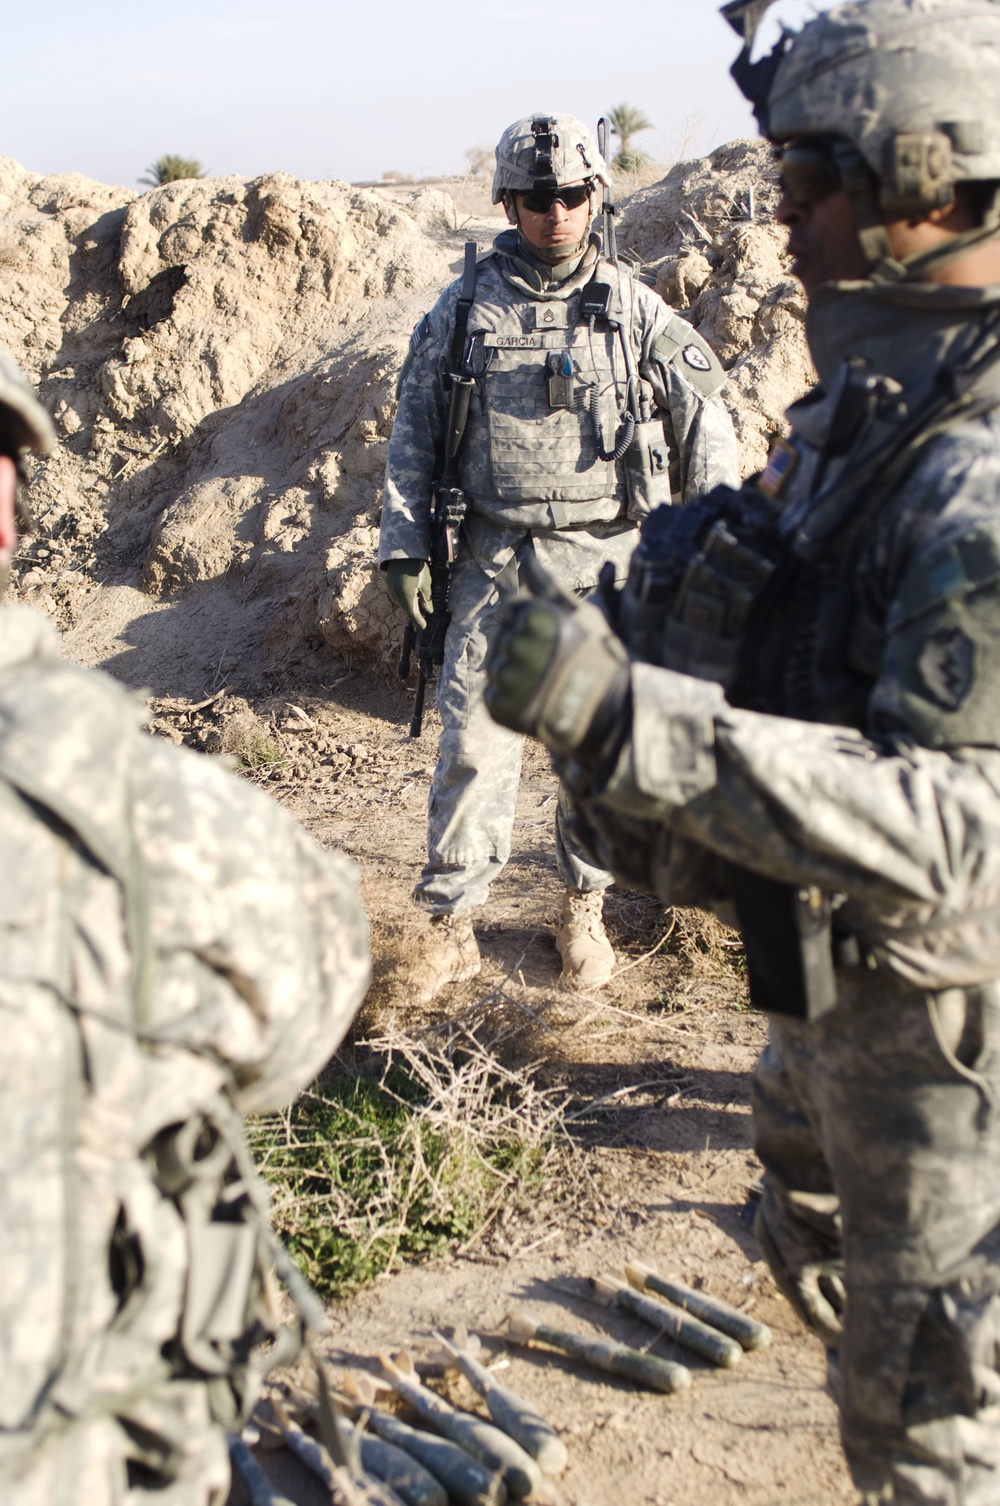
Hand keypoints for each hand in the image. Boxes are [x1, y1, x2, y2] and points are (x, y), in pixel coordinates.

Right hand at [384, 558, 431, 628]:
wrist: (403, 550)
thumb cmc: (418, 566)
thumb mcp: (426, 582)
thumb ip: (427, 598)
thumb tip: (429, 610)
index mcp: (406, 594)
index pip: (412, 613)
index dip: (418, 621)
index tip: (424, 627)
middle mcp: (396, 594)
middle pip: (406, 608)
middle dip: (415, 612)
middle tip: (423, 617)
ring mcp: (391, 588)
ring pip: (402, 601)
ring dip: (410, 604)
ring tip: (419, 604)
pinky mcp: (389, 583)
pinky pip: (398, 594)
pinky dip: (405, 596)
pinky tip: (412, 593)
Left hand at [485, 558, 629, 762]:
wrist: (607, 712)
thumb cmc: (597, 657)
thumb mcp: (579, 612)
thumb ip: (547, 584)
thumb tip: (526, 557)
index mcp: (534, 618)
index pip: (512, 608)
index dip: (530, 623)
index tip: (550, 639)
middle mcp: (517, 646)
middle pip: (502, 637)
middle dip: (521, 647)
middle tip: (549, 664)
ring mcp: (508, 679)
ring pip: (496, 666)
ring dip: (515, 673)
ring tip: (544, 684)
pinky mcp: (501, 708)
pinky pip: (493, 695)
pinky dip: (509, 698)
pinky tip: (534, 700)